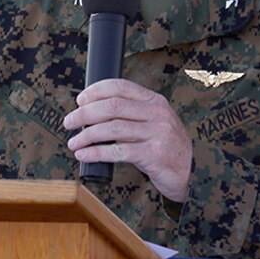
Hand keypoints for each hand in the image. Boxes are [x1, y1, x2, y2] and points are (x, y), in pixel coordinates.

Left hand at [63, 78, 192, 201]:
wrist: (191, 172)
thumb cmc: (165, 147)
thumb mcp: (154, 123)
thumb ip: (131, 115)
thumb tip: (91, 113)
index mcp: (155, 101)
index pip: (120, 86)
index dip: (96, 91)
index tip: (79, 100)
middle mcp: (157, 113)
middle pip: (112, 106)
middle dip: (84, 114)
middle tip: (68, 122)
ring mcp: (157, 133)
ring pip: (112, 129)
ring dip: (86, 136)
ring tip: (73, 143)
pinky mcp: (153, 154)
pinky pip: (117, 151)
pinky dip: (96, 153)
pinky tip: (84, 155)